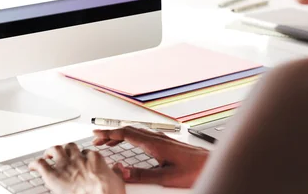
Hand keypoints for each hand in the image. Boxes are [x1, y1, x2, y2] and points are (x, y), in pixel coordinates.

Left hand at [30, 143, 125, 193]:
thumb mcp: (118, 181)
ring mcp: (65, 165)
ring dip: (50, 151)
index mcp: (94, 158)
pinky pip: (40, 164)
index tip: (82, 160)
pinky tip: (32, 166)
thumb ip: (116, 173)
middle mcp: (79, 158)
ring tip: (47, 154)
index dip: (83, 156)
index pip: (88, 152)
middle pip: (71, 147)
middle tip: (64, 153)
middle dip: (66, 149)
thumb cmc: (109, 193)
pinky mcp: (53, 175)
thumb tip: (118, 168)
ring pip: (55, 149)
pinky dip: (35, 163)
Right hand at [93, 126, 209, 187]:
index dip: (109, 133)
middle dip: (111, 133)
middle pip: (129, 130)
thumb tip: (122, 171)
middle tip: (97, 139)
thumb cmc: (194, 170)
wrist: (211, 164)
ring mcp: (162, 139)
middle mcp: (158, 138)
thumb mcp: (166, 177)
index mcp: (155, 144)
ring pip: (136, 132)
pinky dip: (131, 138)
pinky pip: (143, 136)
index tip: (96, 134)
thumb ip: (142, 175)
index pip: (126, 133)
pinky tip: (130, 144)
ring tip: (109, 142)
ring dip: (120, 135)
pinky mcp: (166, 143)